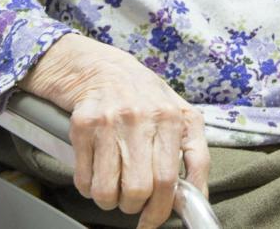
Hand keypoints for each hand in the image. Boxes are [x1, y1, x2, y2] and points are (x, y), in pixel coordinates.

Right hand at [24, 35, 209, 228]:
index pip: (169, 179)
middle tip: (133, 202)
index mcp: (170, 117)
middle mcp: (141, 117)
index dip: (162, 210)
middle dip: (135, 207)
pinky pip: (84, 179)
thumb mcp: (180, 114)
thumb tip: (196, 199)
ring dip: (110, 201)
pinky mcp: (82, 126)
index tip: (153, 221)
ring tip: (114, 189)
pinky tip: (96, 173)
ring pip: (108, 191)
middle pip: (139, 189)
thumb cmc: (143, 95)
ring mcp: (110, 121)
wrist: (99, 66)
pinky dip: (89, 187)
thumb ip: (194, 153)